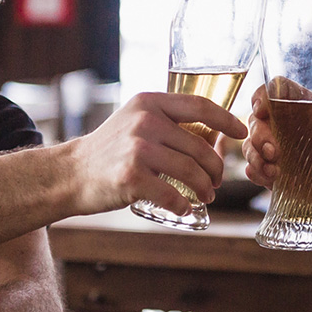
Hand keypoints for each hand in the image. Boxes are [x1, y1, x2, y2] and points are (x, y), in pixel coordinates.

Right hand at [61, 91, 246, 215]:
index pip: (200, 106)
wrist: (71, 173)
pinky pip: (173, 195)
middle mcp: (145, 121)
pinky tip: (184, 208)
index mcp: (150, 103)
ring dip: (205, 189)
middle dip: (215, 169)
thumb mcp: (135, 122)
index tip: (241, 132)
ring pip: (191, 172)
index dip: (227, 120)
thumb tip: (214, 137)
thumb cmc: (109, 151)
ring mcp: (138, 149)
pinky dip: (183, 205)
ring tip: (205, 196)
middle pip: (200, 147)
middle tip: (216, 182)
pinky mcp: (131, 177)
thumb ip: (167, 122)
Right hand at [242, 84, 311, 210]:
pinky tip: (269, 179)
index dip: (264, 94)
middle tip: (274, 152)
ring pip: (252, 144)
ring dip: (255, 156)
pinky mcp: (278, 175)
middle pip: (258, 118)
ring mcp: (282, 152)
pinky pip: (255, 169)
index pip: (279, 90)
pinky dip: (256, 173)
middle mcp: (291, 127)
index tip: (262, 109)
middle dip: (259, 133)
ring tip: (274, 171)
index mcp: (310, 109)